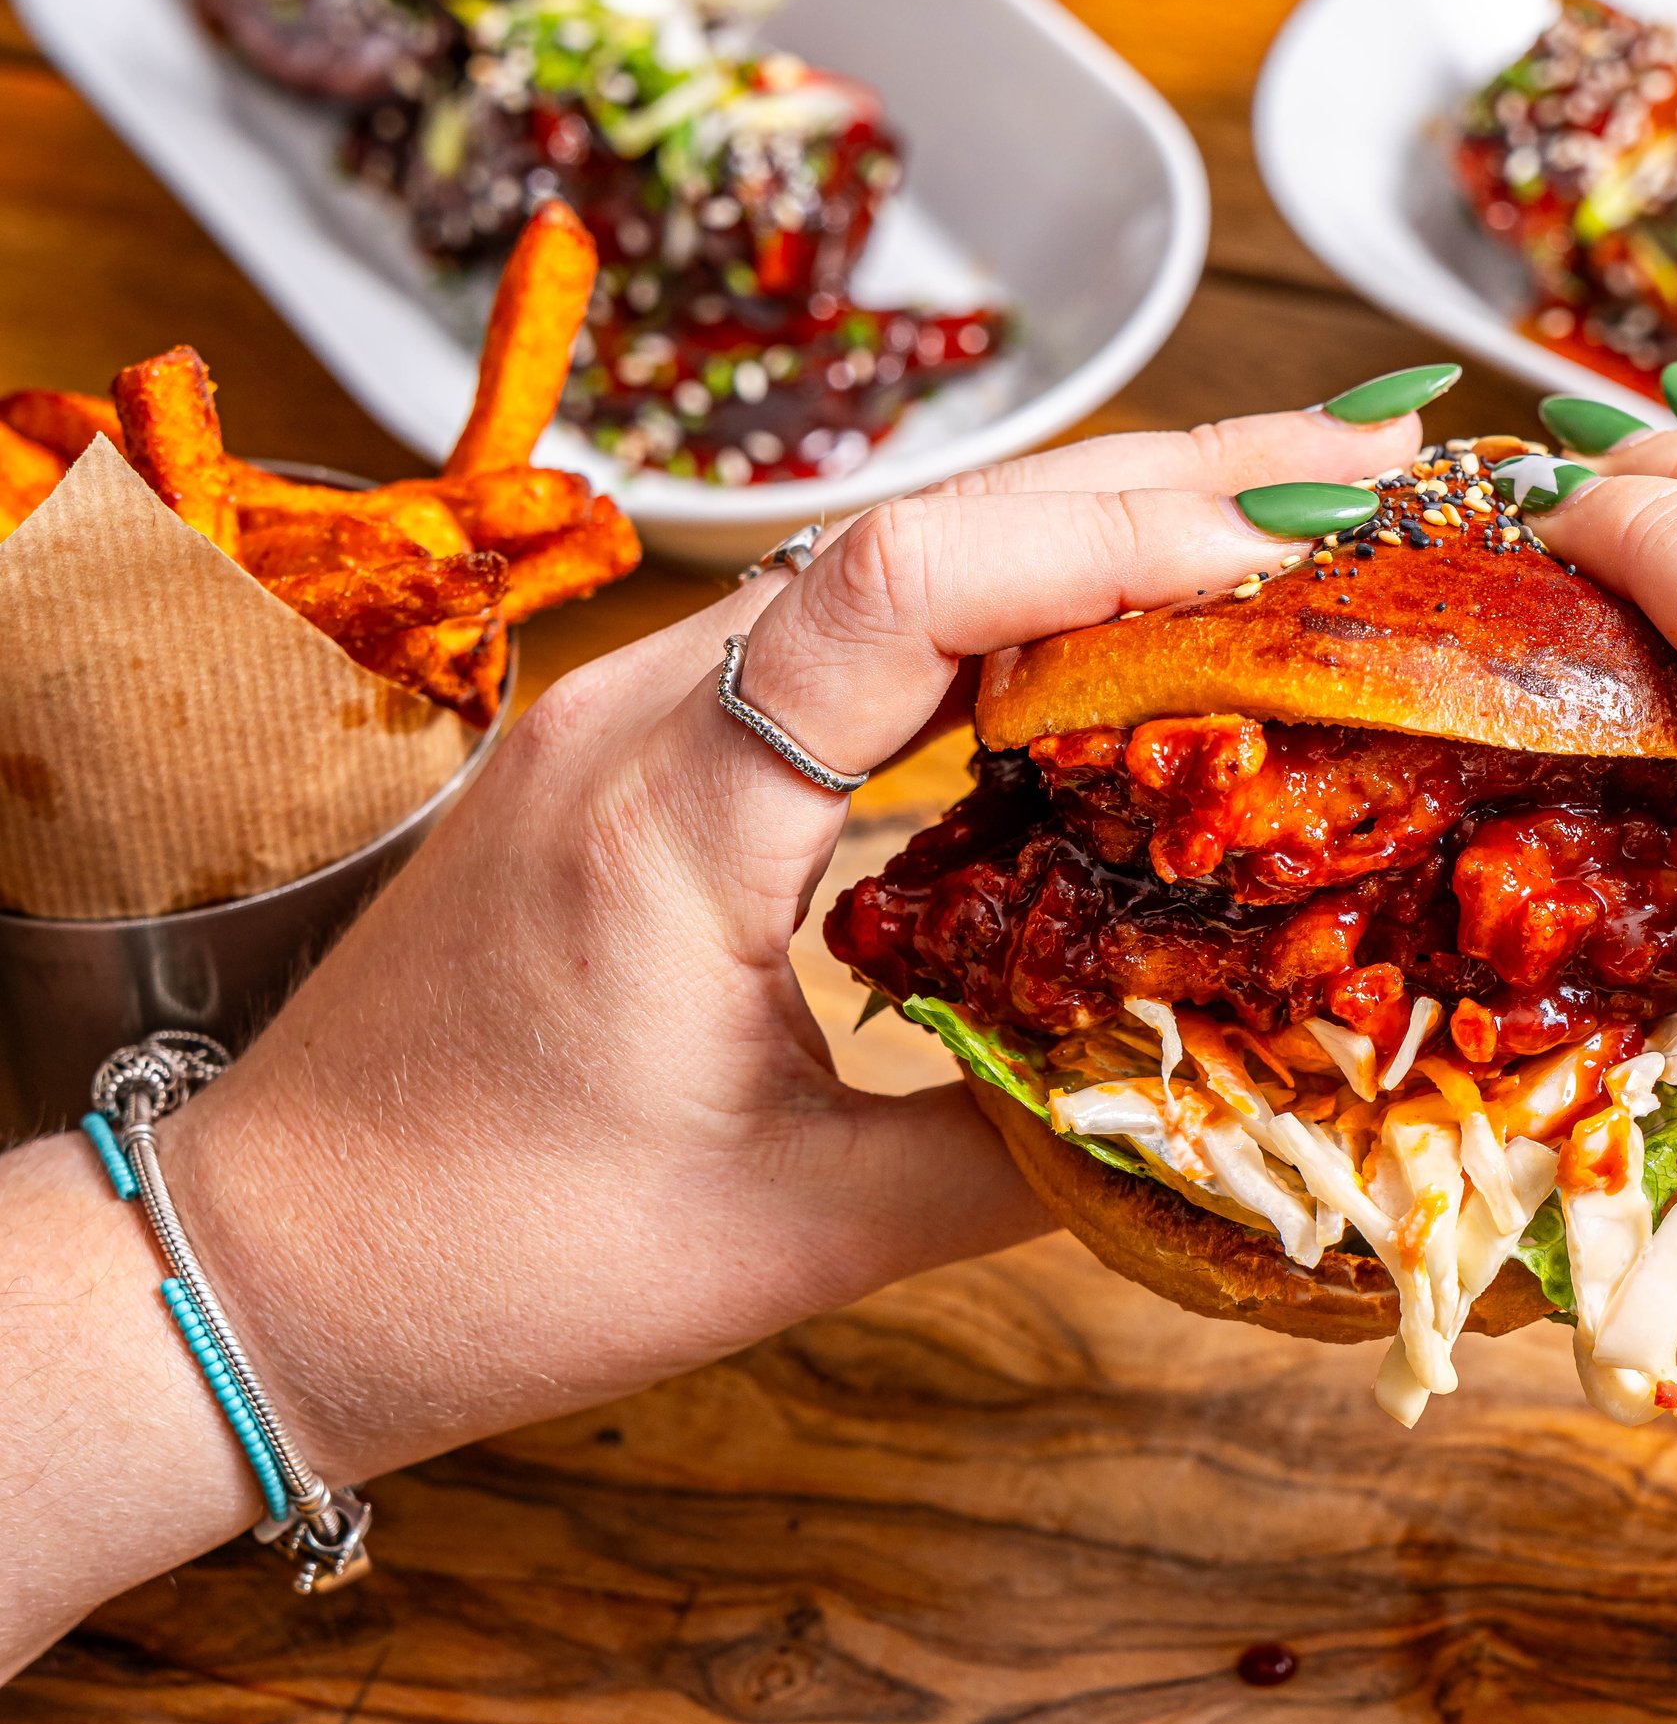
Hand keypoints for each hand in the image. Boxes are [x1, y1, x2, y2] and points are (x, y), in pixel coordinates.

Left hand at [0, 405, 1417, 1662]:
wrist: (267, 1258)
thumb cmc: (496, 1259)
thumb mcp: (786, 1236)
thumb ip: (1009, 1155)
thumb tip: (1217, 1103)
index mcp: (670, 812)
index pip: (905, 584)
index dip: (1112, 532)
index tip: (1293, 523)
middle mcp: (642, 716)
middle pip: (923, 528)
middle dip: (1153, 481)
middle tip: (1363, 465)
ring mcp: (627, 719)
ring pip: (885, 565)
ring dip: (1079, 533)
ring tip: (1282, 522)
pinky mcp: (633, 755)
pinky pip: (836, 638)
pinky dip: (993, 612)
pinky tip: (1105, 632)